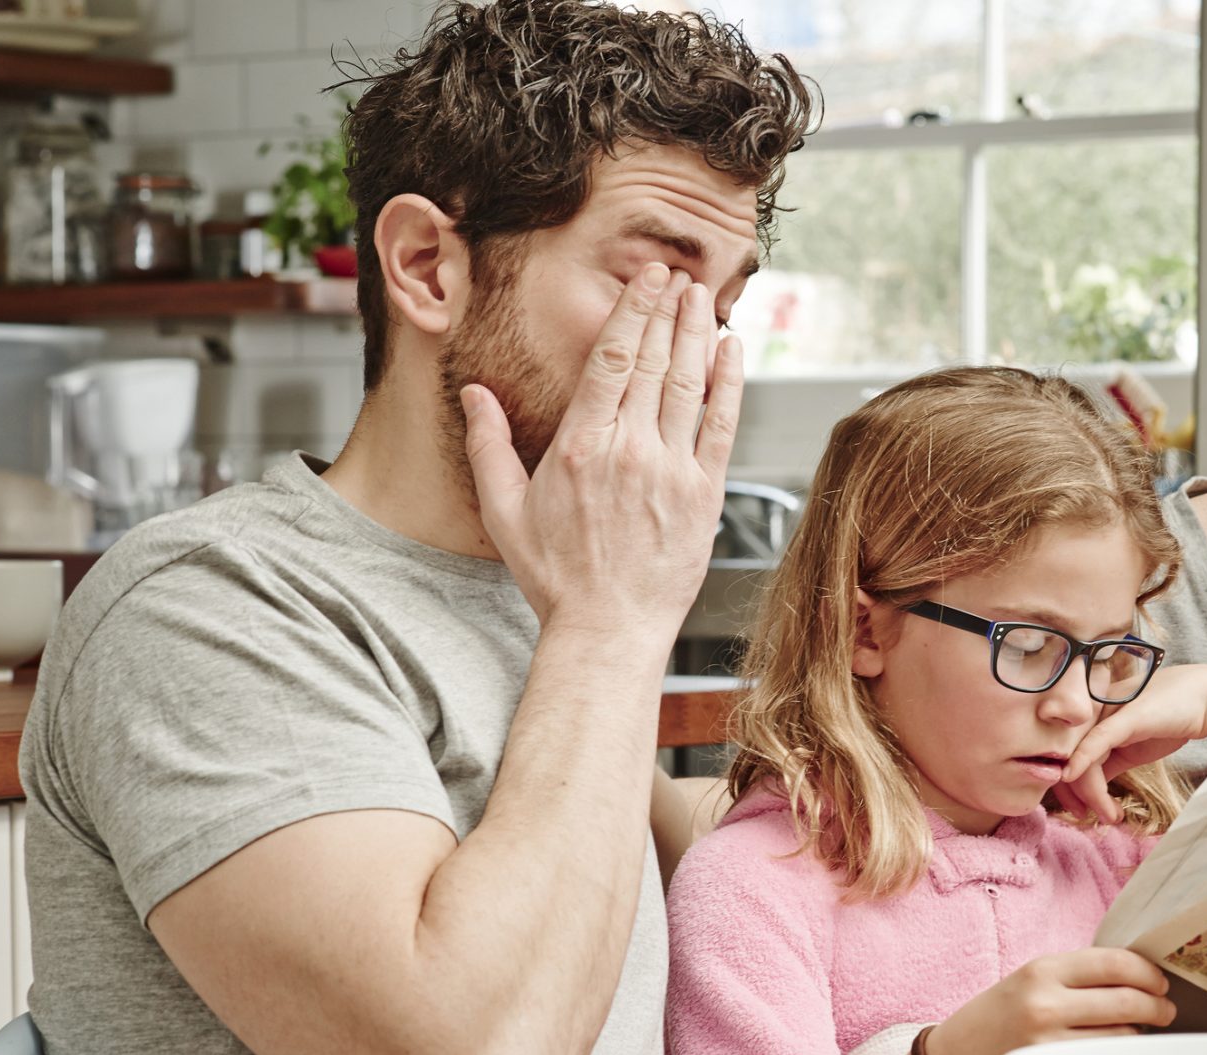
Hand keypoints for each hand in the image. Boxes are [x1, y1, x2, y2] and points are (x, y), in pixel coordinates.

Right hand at [462, 263, 743, 636]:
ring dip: (698, 333)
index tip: (647, 278)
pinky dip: (730, 384)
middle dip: (668, 310)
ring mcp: (672, 471)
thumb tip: (473, 393)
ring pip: (690, 384)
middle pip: (655, 361)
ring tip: (702, 296)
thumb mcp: (505, 512)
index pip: (612, 359)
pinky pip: (722, 426)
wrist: (608, 629)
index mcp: (580, 446)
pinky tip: (732, 350)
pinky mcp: (704, 495)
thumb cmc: (556, 577)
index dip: (634, 311)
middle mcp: (629, 450)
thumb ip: (489, 447)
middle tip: (678, 273)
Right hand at [923, 949, 1175, 1054]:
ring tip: (1138, 1033)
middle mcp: (1044, 1002)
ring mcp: (1047, 1043)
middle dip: (1158, 1006)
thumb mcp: (1033, 979)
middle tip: (1166, 1010)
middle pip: (1127, 1001)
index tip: (1160, 982)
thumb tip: (1143, 978)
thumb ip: (1080, 975)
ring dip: (1140, 1035)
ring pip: (1122, 1036)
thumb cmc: (1002, 1014)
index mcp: (1043, 969)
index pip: (1114, 963)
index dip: (1148, 973)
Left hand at [1056, 665, 1206, 822]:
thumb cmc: (1169, 719)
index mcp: (1091, 716)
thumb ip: (1108, 762)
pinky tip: (1074, 780)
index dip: (1068, 787)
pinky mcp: (1123, 717)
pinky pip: (1095, 742)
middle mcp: (1092, 710)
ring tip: (1110, 815)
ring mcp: (1106, 710)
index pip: (1066, 753)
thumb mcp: (1131, 746)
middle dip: (1077, 796)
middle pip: (1067, 758)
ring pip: (1081, 758)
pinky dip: (1081, 762)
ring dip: (1092, 794)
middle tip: (1093, 818)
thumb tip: (1088, 788)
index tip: (1080, 811)